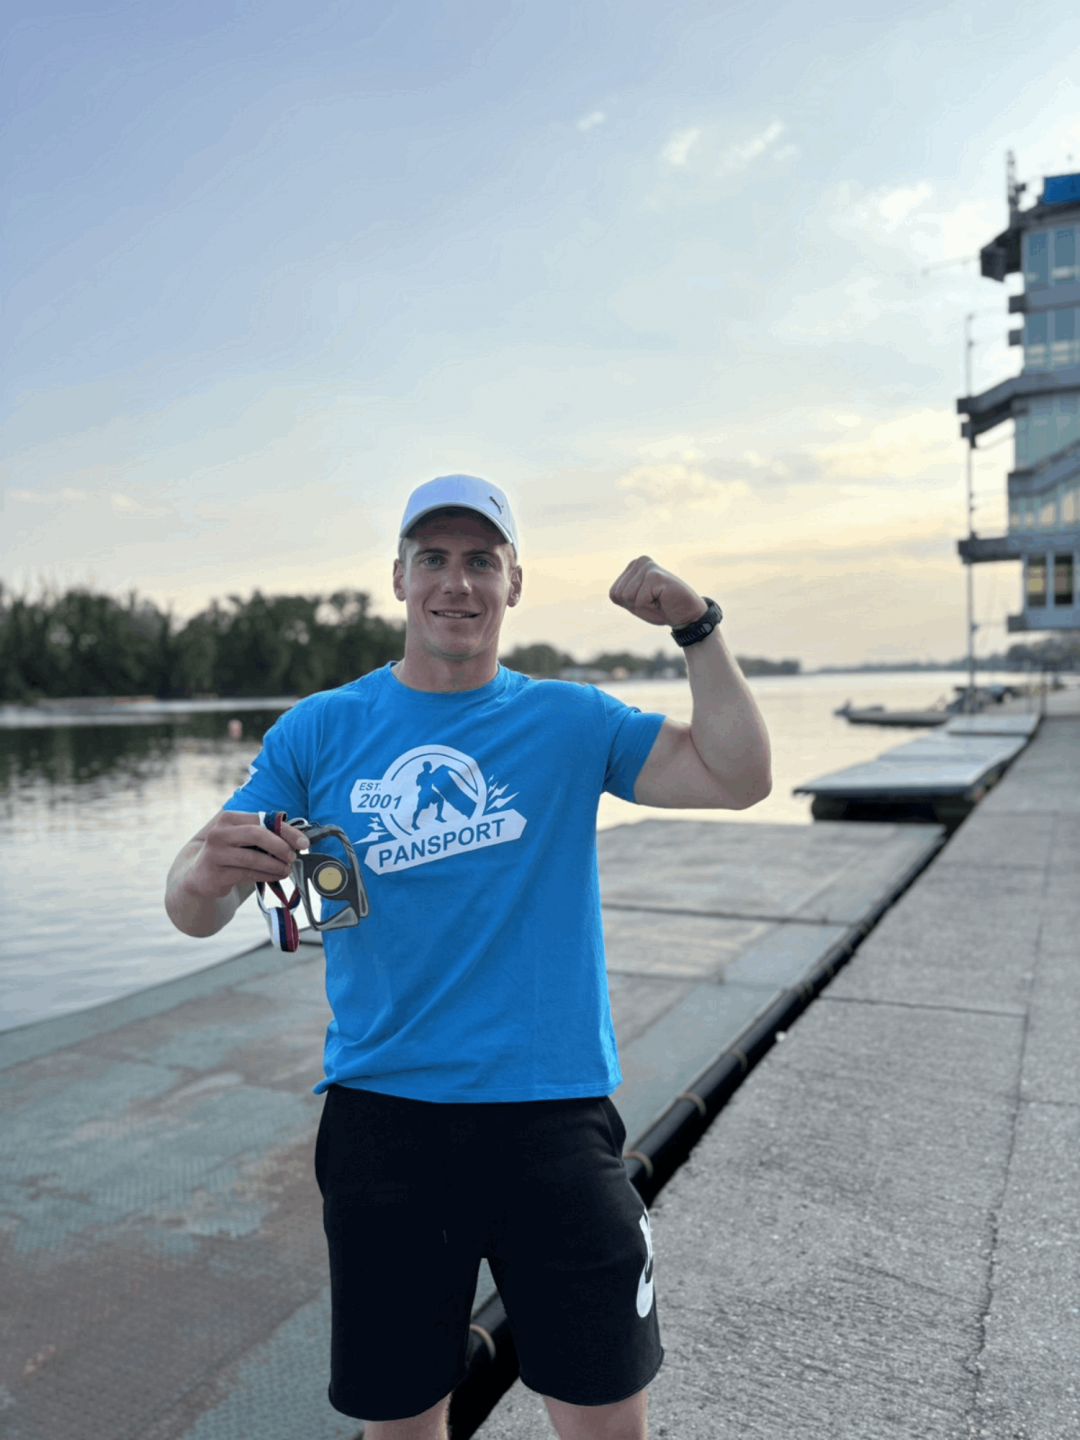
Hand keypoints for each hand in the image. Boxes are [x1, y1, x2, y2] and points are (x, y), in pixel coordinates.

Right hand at [184, 811, 306, 899]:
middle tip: (293, 857)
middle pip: (256, 835)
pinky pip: (246, 874)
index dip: (287, 831)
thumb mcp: (244, 840)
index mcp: (228, 819)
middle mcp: (218, 833)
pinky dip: (266, 876)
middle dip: (280, 846)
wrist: (201, 876)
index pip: (263, 820)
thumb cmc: (231, 854)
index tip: (303, 842)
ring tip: (286, 869)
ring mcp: (214, 854)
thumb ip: (266, 835)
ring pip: (252, 858)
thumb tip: (298, 840)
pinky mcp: (214, 875)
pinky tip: (275, 876)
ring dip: (275, 865)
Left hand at [609, 557, 705, 629]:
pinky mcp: (655, 575)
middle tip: (655, 601)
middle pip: (619, 594)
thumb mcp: (635, 603)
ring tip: (659, 599)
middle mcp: (639, 561)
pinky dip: (651, 606)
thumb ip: (621, 595)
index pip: (614, 593)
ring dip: (644, 605)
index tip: (647, 601)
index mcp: (632, 567)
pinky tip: (663, 599)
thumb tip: (614, 593)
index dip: (629, 605)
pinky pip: (639, 600)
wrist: (687, 614)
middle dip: (635, 605)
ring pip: (627, 597)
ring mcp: (647, 566)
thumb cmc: (661, 609)